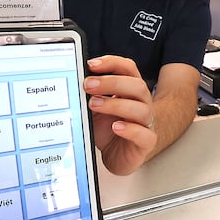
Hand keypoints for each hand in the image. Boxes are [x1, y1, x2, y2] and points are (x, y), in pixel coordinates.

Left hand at [83, 55, 156, 174]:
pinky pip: (145, 135)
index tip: (91, 64)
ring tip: (94, 105)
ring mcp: (146, 123)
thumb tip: (73, 80)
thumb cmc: (107, 129)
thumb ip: (88, 95)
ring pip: (141, 109)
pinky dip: (130, 130)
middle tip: (88, 85)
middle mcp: (141, 103)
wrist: (117, 155)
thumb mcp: (93, 109)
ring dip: (116, 104)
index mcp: (129, 90)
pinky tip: (116, 127)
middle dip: (111, 82)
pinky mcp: (146, 143)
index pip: (128, 69)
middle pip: (137, 85)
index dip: (112, 63)